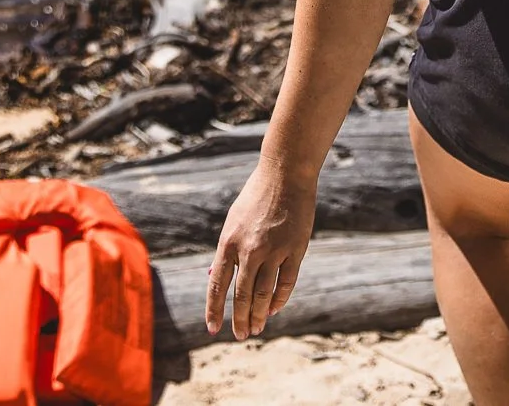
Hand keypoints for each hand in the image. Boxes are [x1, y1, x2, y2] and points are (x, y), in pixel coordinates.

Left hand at [207, 162, 315, 339]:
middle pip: (242, 295)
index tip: (212, 328)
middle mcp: (249, 249)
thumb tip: (214, 277)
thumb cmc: (256, 197)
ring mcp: (274, 250)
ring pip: (264, 294)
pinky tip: (274, 309)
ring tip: (257, 328)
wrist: (285, 174)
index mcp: (229, 242)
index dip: (214, 309)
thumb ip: (227, 250)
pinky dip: (280, 299)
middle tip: (241, 335)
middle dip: (240, 319)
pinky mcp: (295, 249)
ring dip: (260, 315)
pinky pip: (286, 282)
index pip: (217, 284)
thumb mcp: (234, 221)